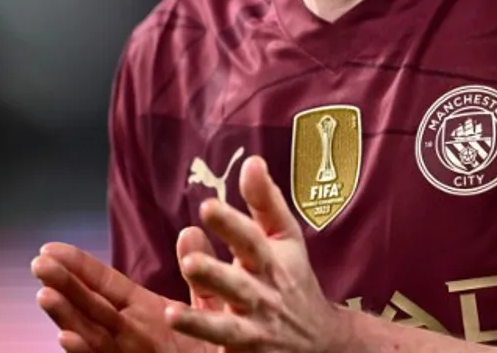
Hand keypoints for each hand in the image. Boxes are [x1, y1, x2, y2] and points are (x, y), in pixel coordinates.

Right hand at [31, 231, 222, 352]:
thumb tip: (190, 230)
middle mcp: (130, 331)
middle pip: (90, 305)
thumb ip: (198, 270)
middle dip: (64, 285)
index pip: (103, 283)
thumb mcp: (208, 303)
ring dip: (67, 317)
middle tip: (38, 263)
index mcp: (143, 309)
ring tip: (44, 296)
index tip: (49, 248)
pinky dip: (84, 351)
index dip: (78, 266)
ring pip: (91, 334)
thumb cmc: (215, 345)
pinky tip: (67, 338)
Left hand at [170, 156, 353, 352]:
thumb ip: (265, 202)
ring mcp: (254, 329)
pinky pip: (221, 349)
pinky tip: (175, 322)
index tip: (208, 207)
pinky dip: (201, 337)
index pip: (253, 240)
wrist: (322, 344)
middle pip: (240, 285)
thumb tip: (251, 161)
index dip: (231, 224)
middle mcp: (264, 295)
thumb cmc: (293, 281)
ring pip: (227, 327)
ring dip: (202, 320)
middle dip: (216, 274)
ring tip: (174, 313)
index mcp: (272, 261)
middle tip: (191, 262)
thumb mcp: (285, 240)